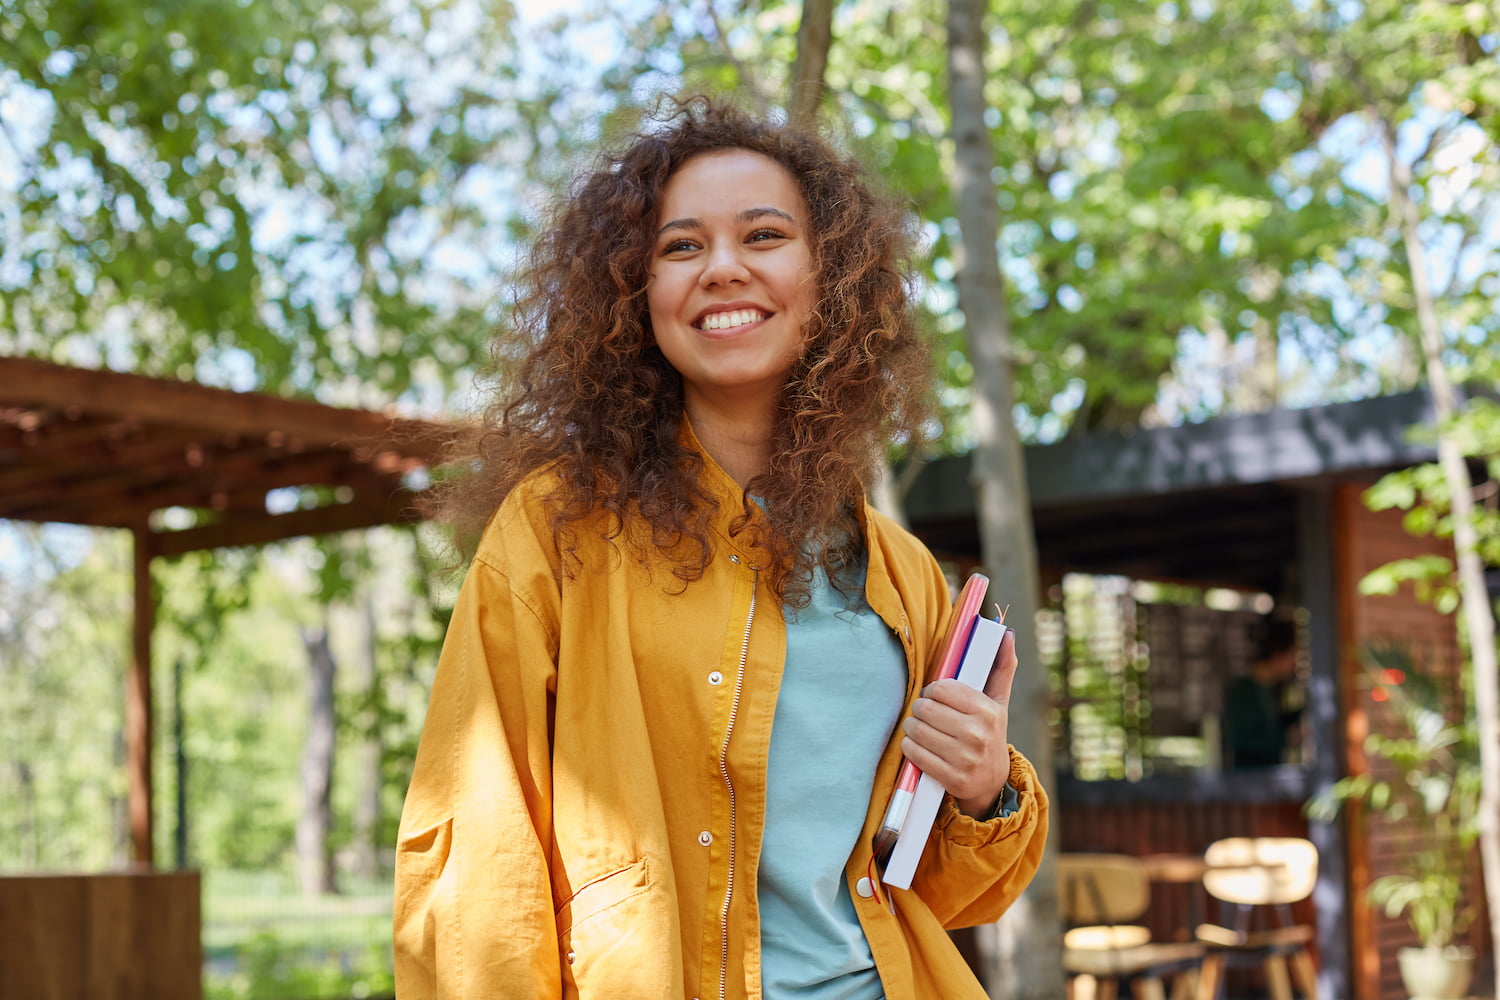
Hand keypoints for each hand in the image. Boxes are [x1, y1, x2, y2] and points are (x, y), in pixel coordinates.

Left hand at [899, 627, 1018, 817]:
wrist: (992, 783)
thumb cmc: (990, 733)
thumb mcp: (999, 702)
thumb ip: (1002, 667)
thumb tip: (1007, 634)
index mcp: (988, 711)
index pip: (942, 688)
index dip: (933, 690)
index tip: (935, 695)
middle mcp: (978, 734)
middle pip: (926, 709)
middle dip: (920, 708)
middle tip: (925, 712)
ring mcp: (964, 758)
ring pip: (916, 730)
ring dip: (911, 726)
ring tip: (920, 727)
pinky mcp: (951, 778)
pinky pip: (914, 753)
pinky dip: (910, 746)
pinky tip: (919, 744)